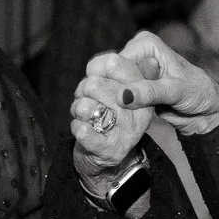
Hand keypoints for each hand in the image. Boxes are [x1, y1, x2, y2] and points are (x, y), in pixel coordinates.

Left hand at [70, 51, 156, 184]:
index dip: (94, 69)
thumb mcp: (116, 91)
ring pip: (86, 107)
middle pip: (94, 84)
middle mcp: (139, 112)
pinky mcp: (110, 150)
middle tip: (87, 101)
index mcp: (142, 92)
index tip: (94, 77)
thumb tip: (110, 59)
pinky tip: (83, 130)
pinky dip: (76, 127)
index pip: (113, 63)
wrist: (106, 159)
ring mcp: (127, 133)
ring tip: (85, 117)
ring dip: (78, 110)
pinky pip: (82, 130)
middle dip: (82, 92)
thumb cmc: (108, 117)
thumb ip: (114, 71)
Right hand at [105, 30, 218, 135]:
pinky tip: (128, 114)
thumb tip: (122, 96)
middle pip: (106, 72)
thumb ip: (150, 92)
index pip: (115, 63)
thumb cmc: (198, 94)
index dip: (116, 84)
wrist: (205, 109)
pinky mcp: (130, 86)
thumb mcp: (176, 91)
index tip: (124, 104)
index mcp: (146, 44)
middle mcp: (136, 52)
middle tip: (127, 109)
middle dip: (113, 92)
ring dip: (115, 102)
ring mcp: (131, 69)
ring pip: (108, 85)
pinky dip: (119, 106)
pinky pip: (114, 95)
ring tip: (130, 112)